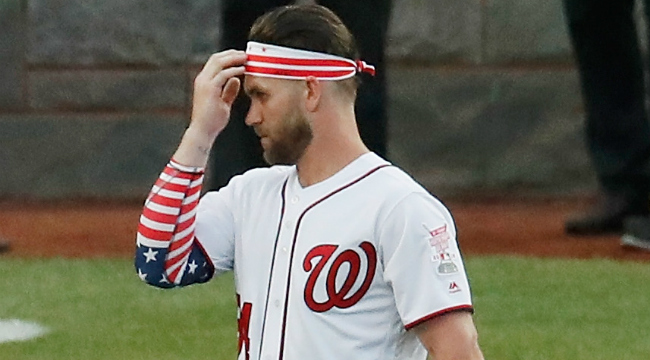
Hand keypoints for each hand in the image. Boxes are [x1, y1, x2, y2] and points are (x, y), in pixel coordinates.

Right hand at [172, 50, 246, 167]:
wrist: (203, 132)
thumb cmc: (212, 120)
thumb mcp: (223, 102)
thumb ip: (229, 90)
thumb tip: (237, 79)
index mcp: (204, 81)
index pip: (215, 62)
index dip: (228, 57)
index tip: (242, 56)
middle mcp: (202, 79)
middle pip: (216, 58)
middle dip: (232, 54)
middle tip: (247, 54)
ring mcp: (204, 83)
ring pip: (219, 62)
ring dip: (234, 58)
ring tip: (247, 58)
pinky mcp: (210, 89)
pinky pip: (223, 74)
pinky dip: (234, 69)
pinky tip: (244, 70)